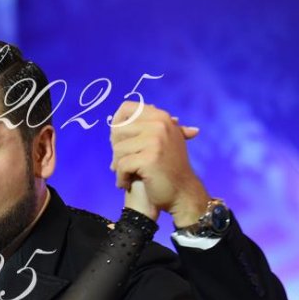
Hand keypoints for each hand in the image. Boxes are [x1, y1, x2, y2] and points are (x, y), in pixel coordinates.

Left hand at [110, 102, 209, 225]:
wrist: (182, 193)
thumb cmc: (167, 168)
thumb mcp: (164, 140)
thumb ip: (153, 125)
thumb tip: (151, 106)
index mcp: (161, 117)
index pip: (127, 108)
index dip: (116, 124)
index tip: (118, 141)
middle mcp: (159, 124)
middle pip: (117, 130)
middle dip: (116, 150)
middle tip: (122, 164)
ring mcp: (156, 141)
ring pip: (118, 150)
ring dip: (118, 167)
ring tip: (127, 175)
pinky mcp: (150, 158)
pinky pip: (121, 165)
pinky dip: (121, 178)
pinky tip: (126, 184)